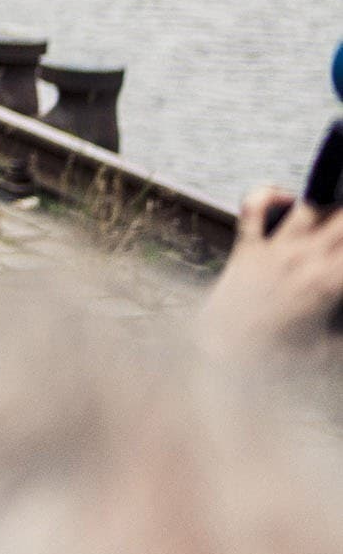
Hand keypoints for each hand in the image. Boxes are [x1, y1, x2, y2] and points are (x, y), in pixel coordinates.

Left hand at [201, 188, 342, 361]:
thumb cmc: (277, 359)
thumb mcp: (327, 352)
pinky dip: (268, 195)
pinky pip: (253, 207)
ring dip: (329, 202)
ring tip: (336, 206)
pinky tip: (285, 198)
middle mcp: (305, 259)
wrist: (221, 355)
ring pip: (312, 205)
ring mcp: (273, 249)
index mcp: (329, 284)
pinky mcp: (246, 247)